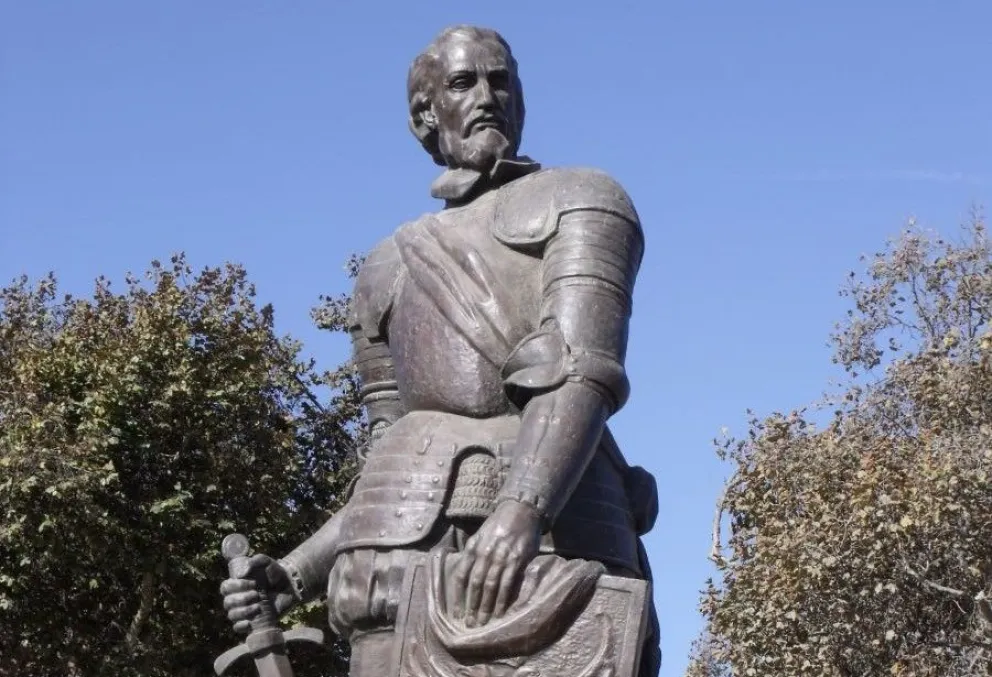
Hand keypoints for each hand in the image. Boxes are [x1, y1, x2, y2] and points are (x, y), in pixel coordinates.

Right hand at [219, 554, 295, 634]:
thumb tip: (241, 574)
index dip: (236, 586)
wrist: (290, 586)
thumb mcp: (266, 562)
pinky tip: (250, 622)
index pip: (225, 587)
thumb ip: (255, 562)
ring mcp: (244, 611)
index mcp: (238, 584)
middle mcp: (238, 598)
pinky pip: (237, 627)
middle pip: (227, 602)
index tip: (253, 583)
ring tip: (258, 606)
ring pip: (232, 615)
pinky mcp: (251, 621)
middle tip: (257, 594)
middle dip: (241, 599)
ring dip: (243, 611)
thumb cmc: (276, 573)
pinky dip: (241, 625)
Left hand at [452, 499, 541, 626]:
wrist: (521, 510)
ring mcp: (501, 556)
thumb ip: (473, 553)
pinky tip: (501, 611)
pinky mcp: (517, 559)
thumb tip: (463, 575)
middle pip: (475, 583)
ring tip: (483, 622)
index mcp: (473, 546)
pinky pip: (508, 583)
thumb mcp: (480, 535)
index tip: (456, 613)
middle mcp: (485, 552)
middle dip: (472, 606)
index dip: (458, 596)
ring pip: (491, 585)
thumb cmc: (499, 524)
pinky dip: (503, 599)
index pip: (461, 575)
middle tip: (470, 624)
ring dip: (486, 606)